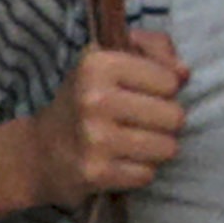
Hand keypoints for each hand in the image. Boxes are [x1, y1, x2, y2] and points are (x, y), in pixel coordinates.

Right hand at [25, 37, 186, 205]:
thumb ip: (154, 48)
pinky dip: (138, 171)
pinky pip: (148, 174)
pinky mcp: (95, 173)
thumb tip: (183, 73)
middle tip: (138, 122)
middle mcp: (94, 99)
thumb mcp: (112, 58)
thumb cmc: (87, 100)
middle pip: (175, 117)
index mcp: (98, 64)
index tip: (141, 94)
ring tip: (131, 142)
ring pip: (168, 148)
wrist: (40, 151)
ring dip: (155, 149)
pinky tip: (118, 161)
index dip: (164, 90)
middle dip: (164, 122)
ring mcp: (93, 138)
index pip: (171, 81)